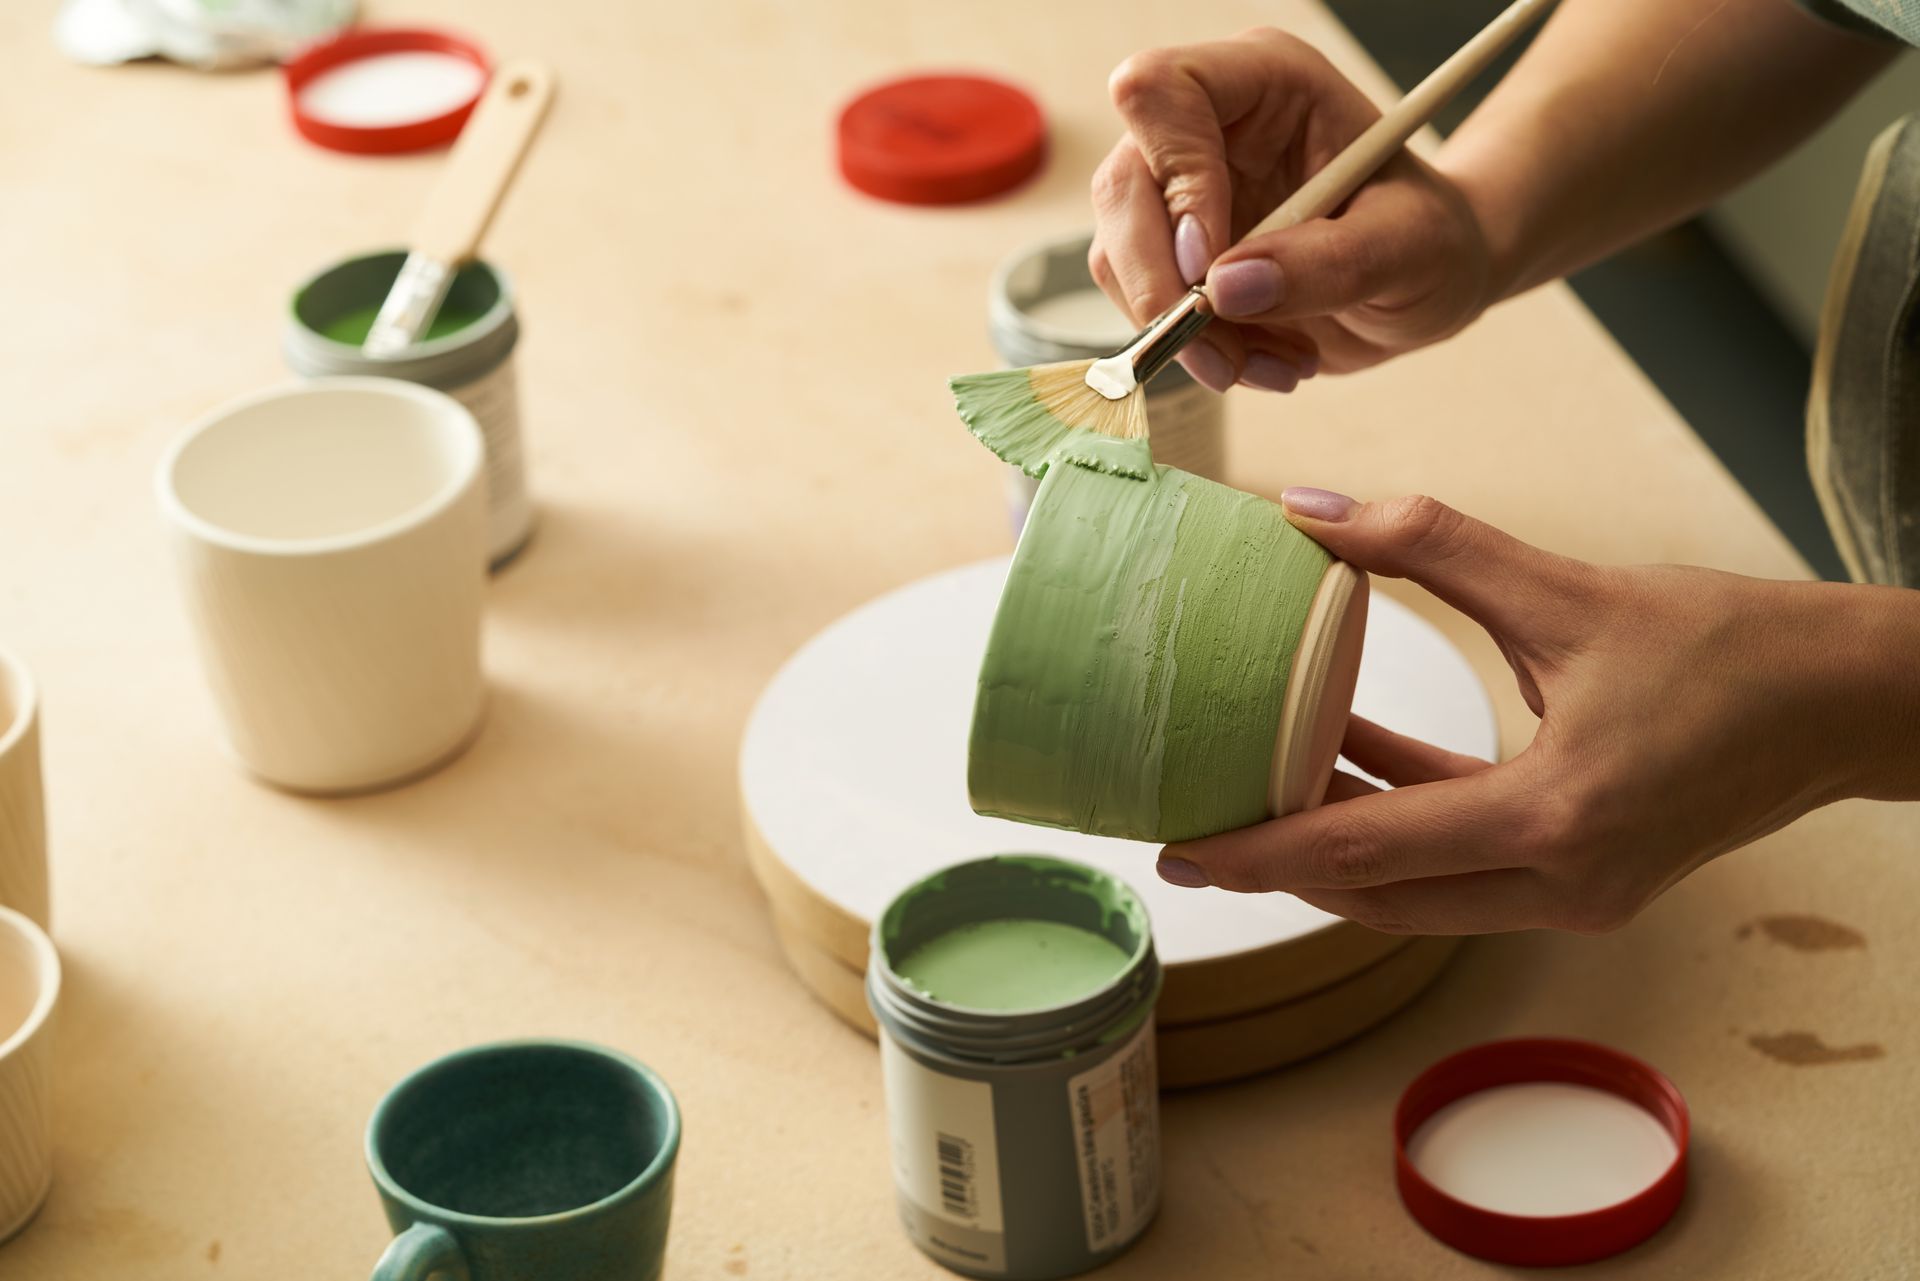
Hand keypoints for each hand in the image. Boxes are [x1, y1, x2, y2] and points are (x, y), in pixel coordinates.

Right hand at [1088, 28, 1491, 390]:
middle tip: (1222, 350)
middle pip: (1123, 185)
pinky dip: (1198, 352)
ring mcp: (1181, 192)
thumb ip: (1329, 264)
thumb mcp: (1409, 249)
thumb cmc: (1433, 241)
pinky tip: (1264, 360)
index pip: (1165, 92)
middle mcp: (1208, 127)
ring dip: (1187, 334)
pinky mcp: (1171, 254)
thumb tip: (1224, 288)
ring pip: (1119, 256)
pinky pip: (1143, 306)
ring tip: (1278, 361)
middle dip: (1161, 284)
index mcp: (1267, 83)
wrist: (1427, 283)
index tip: (1209, 262)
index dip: (1175, 176)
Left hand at [1153, 488, 1919, 933]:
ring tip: (1250, 793)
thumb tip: (1308, 509)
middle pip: (1378, 895)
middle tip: (1189, 833)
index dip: (1260, 853)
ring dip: (1336, 848)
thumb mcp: (1568, 588)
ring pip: (1418, 892)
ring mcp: (1577, 891)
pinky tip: (1344, 754)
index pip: (1365, 851)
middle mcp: (1562, 879)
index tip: (1178, 849)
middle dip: (1278, 868)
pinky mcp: (1587, 875)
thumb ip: (1429, 545)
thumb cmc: (1733, 648)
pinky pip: (1464, 864)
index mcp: (1553, 817)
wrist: (1849, 700)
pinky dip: (1402, 821)